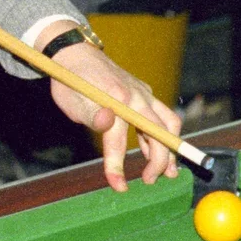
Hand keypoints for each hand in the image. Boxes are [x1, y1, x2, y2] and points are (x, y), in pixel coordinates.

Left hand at [41, 30, 181, 189]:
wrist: (75, 53)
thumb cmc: (71, 81)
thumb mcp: (72, 101)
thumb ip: (91, 115)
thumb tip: (106, 122)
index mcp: (115, 98)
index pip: (119, 140)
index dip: (117, 166)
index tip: (119, 187)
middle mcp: (136, 95)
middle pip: (159, 131)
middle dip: (160, 160)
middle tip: (150, 180)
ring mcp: (143, 92)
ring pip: (168, 122)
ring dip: (170, 148)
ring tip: (167, 172)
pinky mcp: (144, 92)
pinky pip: (161, 116)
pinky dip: (161, 135)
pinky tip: (153, 151)